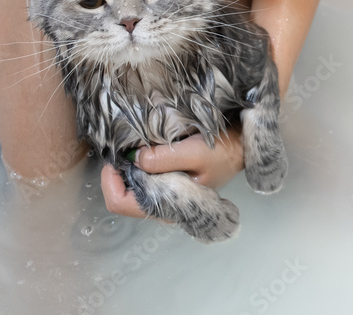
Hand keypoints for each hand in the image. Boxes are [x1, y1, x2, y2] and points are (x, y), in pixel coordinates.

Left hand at [100, 128, 245, 218]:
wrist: (242, 148)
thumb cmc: (222, 153)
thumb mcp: (195, 152)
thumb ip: (164, 158)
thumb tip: (135, 158)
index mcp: (168, 205)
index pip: (121, 204)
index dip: (110, 182)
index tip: (113, 158)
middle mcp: (162, 205)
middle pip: (122, 195)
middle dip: (117, 171)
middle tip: (123, 146)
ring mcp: (164, 195)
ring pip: (130, 185)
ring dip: (127, 166)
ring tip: (135, 145)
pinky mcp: (168, 183)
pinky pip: (142, 176)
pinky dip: (137, 162)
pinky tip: (146, 147)